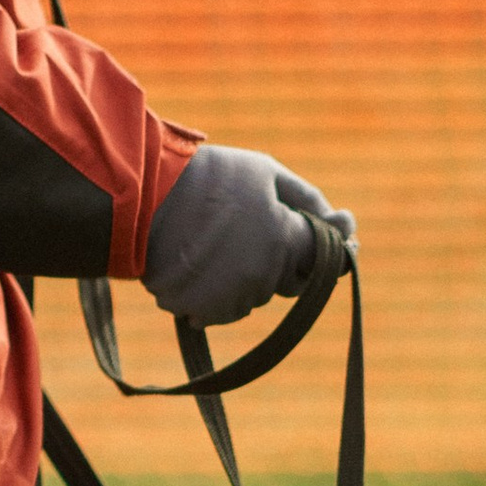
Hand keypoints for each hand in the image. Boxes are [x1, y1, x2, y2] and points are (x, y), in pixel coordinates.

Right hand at [144, 147, 351, 324]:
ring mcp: (231, 298)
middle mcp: (262, 277)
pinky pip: (226, 309)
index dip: (330, 244)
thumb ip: (308, 200)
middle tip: (255, 225)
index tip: (329, 230)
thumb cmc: (207, 178)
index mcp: (282, 240)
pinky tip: (205, 260)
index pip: (324, 256)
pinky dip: (221, 290)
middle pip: (290, 279)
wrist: (142, 199)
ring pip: (257, 295)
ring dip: (249, 274)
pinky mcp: (202, 313)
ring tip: (221, 238)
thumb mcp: (265, 172)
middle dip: (283, 257)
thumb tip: (344, 224)